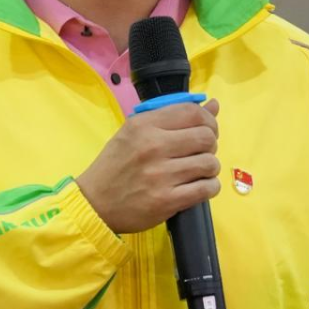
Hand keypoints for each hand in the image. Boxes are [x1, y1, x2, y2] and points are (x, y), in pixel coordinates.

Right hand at [77, 99, 220, 233]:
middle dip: (211, 143)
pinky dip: (209, 186)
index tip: (207, 128)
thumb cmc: (116, 164)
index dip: (208, 119)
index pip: (192, 112)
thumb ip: (172, 116)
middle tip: (201, 151)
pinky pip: (206, 189)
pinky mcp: (167, 201)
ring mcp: (161, 175)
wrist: (94, 203)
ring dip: (209, 167)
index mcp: (144, 125)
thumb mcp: (135, 131)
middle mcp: (154, 146)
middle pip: (206, 137)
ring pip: (209, 163)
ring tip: (198, 170)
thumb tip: (214, 105)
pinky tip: (199, 185)